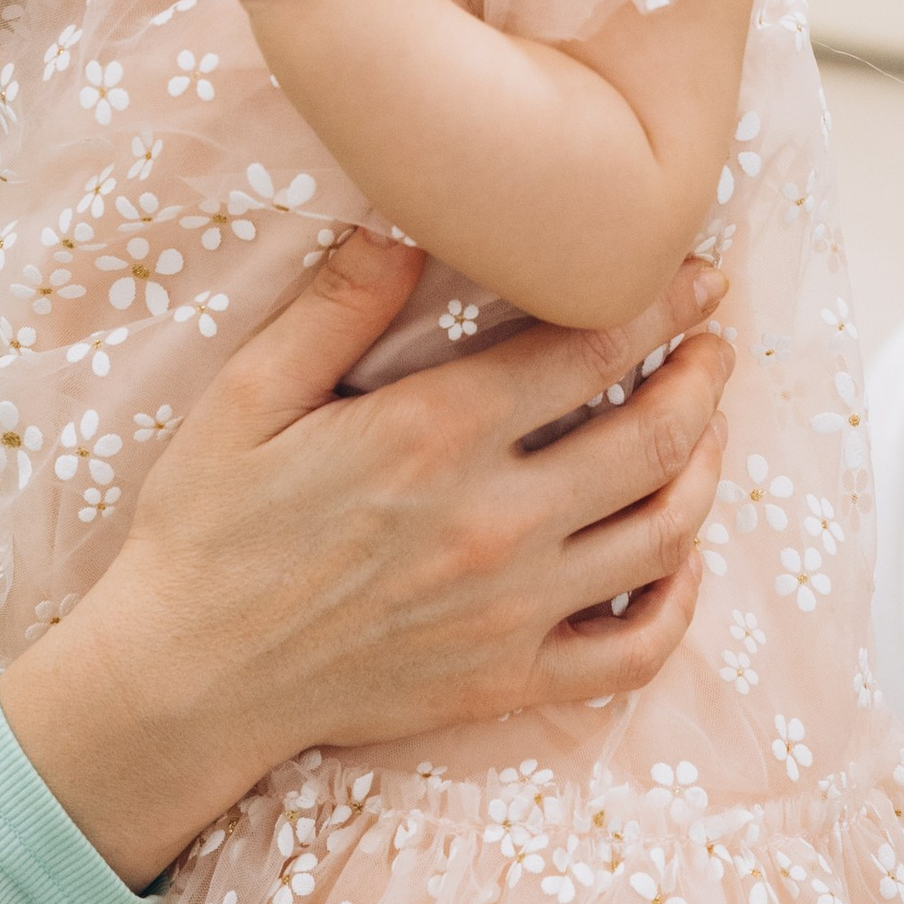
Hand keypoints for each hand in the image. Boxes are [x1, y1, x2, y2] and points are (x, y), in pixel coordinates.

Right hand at [0, 239, 730, 888]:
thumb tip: (408, 221)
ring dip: (705, 470)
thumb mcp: (249, 394)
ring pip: (663, 534)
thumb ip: (338, 305)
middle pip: (652, 437)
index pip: (589, 349)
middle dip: (703, 377)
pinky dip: (680, 601)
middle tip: (716, 340)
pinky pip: (633, 651)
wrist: (186, 678)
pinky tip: (681, 559)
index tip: (694, 272)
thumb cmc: (209, 528)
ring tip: (709, 428)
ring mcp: (511, 610)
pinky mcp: (508, 681)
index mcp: (435, 435)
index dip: (657, 302)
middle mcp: (494, 522)